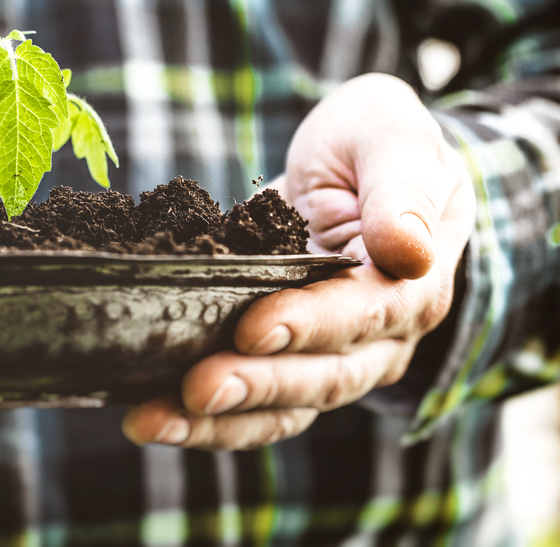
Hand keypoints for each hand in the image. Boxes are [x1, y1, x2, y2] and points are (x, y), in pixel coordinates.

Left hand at [123, 73, 475, 449]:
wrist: (365, 163)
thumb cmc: (377, 143)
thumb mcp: (391, 138)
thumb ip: (401, 191)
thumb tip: (408, 251)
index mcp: (411, 283)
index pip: (362, 314)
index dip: (308, 325)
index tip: (252, 329)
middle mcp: (379, 338)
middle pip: (320, 377)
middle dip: (254, 385)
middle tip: (193, 389)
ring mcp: (333, 359)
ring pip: (283, 407)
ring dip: (217, 421)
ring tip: (151, 421)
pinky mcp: (287, 364)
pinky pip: (252, 406)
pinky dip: (203, 420)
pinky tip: (147, 416)